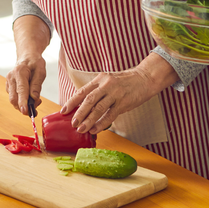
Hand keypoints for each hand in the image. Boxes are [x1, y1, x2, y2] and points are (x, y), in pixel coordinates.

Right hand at [6, 56, 45, 114]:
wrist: (27, 57)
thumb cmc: (35, 63)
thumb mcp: (40, 71)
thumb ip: (37, 85)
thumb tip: (34, 98)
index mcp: (19, 72)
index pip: (21, 90)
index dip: (23, 102)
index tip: (25, 111)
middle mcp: (11, 78)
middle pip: (14, 98)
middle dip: (23, 107)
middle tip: (35, 109)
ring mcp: (8, 82)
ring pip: (13, 100)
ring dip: (23, 105)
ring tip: (35, 101)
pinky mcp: (9, 87)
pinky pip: (14, 98)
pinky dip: (21, 102)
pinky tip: (29, 97)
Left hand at [59, 54, 177, 134]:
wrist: (144, 78)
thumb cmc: (125, 82)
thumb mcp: (108, 81)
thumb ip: (97, 91)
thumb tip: (83, 105)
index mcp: (100, 79)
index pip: (82, 91)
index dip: (72, 102)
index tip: (63, 111)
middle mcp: (106, 85)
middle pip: (88, 100)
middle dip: (78, 113)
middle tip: (72, 123)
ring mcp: (115, 93)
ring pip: (98, 108)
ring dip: (88, 120)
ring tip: (81, 129)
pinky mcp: (123, 102)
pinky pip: (110, 115)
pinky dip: (101, 123)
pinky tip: (95, 129)